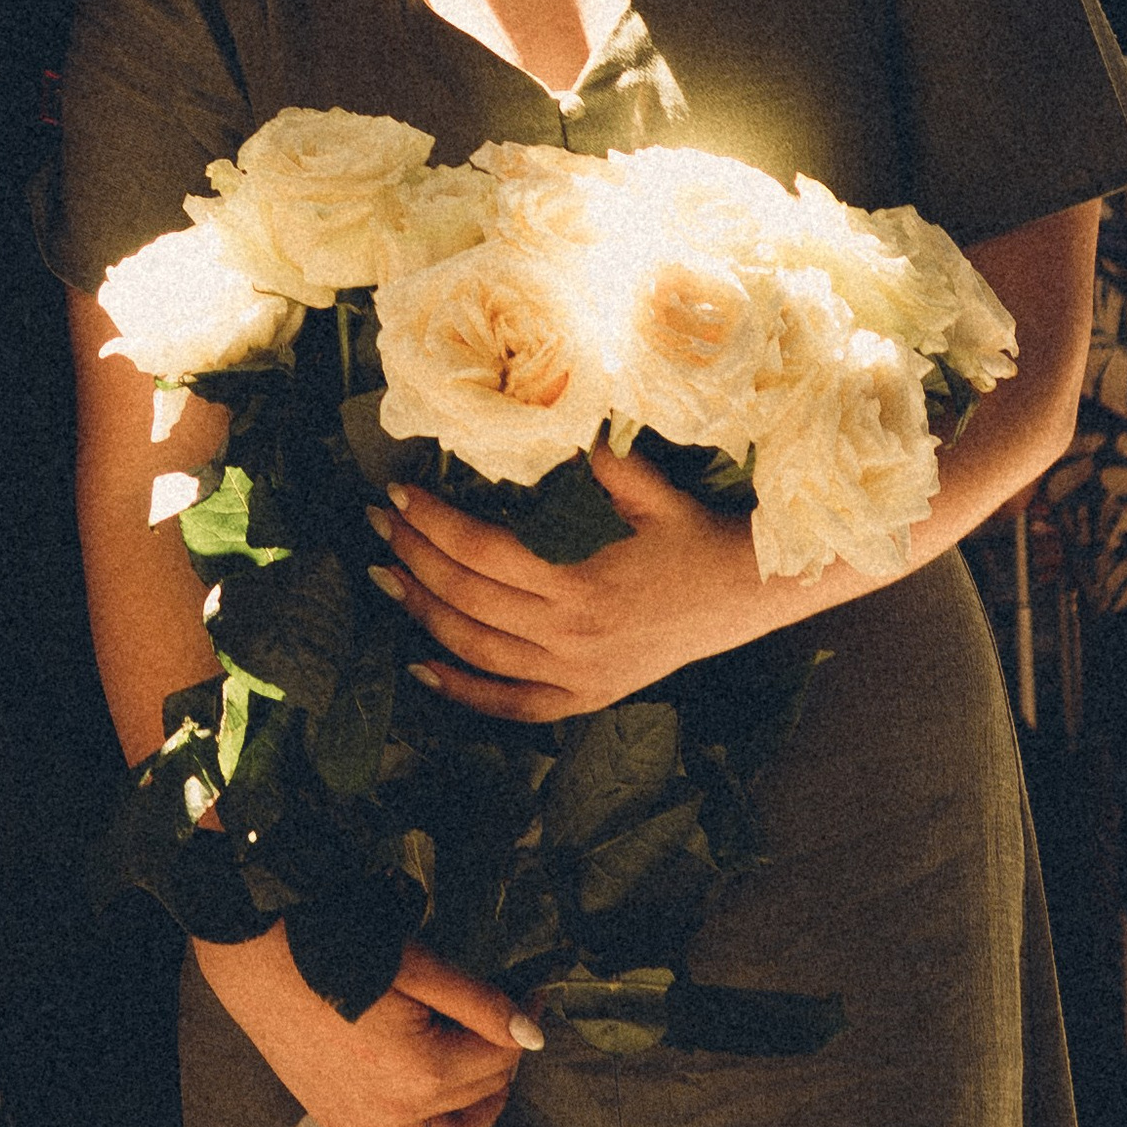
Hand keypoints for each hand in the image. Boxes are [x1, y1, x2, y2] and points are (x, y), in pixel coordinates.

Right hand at [198, 929, 540, 1126]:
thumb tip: (533, 1034)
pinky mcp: (336, 1125)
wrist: (254, 956)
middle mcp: (399, 1113)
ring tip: (494, 1077)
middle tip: (507, 1017)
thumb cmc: (334, 948)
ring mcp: (365, 1126)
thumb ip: (479, 1004)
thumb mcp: (417, 966)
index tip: (532, 992)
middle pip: (479, 1094)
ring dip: (479, 1113)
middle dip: (502, 1057)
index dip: (522, 1022)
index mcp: (424, 1070)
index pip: (500, 1057)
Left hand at [370, 445, 786, 720]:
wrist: (749, 591)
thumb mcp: (645, 484)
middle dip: (412, 556)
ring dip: (422, 613)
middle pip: (467, 597)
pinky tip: (420, 669)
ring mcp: (578, 673)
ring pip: (476, 649)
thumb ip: (589, 458)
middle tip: (376, 522)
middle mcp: (571, 634)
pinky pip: (513, 706)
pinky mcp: (589, 697)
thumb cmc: (693, 530)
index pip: (481, 550)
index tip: (398, 491)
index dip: (432, 521)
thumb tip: (530, 420)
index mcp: (581, 579)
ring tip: (384, 576)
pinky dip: (463, 692)